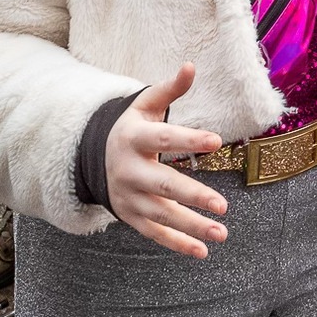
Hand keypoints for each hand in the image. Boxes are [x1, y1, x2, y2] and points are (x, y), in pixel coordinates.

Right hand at [104, 63, 227, 257]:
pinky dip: (177, 244)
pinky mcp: (130, 216)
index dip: (189, 139)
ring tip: (222, 232)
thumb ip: (169, 89)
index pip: (163, 138)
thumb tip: (191, 66)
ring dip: (191, 226)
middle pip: (162, 184)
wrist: (93, 157)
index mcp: (133, 138)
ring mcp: (128, 197)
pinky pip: (155, 233)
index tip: (217, 140)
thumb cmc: (133, 127)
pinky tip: (203, 250)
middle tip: (223, 206)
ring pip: (161, 215)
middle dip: (192, 196)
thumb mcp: (145, 106)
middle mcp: (128, 170)